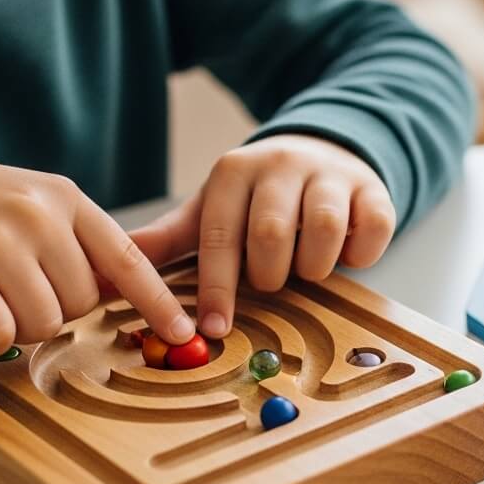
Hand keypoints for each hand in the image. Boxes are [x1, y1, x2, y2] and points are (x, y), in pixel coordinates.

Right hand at [0, 153, 194, 354]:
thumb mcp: (35, 204)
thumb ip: (80, 242)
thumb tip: (126, 294)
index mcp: (65, 199)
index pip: (128, 258)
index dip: (159, 301)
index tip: (184, 331)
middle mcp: (36, 215)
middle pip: (83, 303)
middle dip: (58, 309)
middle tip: (19, 284)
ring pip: (45, 323)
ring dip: (22, 324)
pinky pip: (0, 333)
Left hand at [129, 135, 396, 335]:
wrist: (322, 154)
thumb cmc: (258, 198)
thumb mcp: (212, 211)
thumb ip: (169, 241)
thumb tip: (109, 273)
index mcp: (235, 172)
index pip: (221, 236)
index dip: (216, 288)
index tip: (213, 329)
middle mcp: (282, 164)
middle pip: (273, 233)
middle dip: (270, 274)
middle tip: (272, 280)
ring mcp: (332, 174)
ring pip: (325, 229)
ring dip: (316, 266)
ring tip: (308, 268)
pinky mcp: (374, 189)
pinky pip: (373, 229)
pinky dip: (360, 254)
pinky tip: (347, 254)